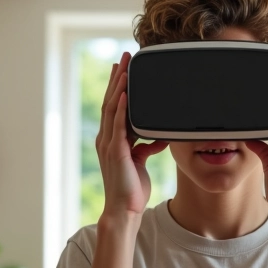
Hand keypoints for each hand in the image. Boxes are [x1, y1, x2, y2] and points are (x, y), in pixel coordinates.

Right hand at [95, 52, 168, 220]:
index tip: (123, 68)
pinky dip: (122, 109)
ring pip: (113, 109)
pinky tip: (126, 94)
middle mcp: (107, 139)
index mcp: (112, 140)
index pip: (114, 107)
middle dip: (118, 78)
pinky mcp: (116, 153)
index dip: (118, 86)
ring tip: (126, 68)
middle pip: (111, 102)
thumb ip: (147, 147)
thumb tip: (161, 137)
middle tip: (124, 58)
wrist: (125, 209)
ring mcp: (110, 145)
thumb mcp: (141, 162)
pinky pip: (118, 126)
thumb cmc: (132, 188)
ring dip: (119, 87)